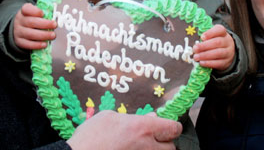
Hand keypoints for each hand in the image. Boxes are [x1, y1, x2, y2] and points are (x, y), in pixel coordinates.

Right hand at [12, 3, 56, 49]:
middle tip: (54, 25)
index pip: (26, 9)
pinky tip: (45, 44)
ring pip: (30, 34)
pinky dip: (37, 45)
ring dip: (43, 35)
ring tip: (52, 35)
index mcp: (24, 11)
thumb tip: (55, 14)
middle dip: (44, 24)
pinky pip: (27, 44)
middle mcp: (20, 21)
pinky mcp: (19, 41)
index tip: (43, 13)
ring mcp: (18, 31)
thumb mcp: (35, 12)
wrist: (20, 28)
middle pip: (31, 22)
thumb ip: (44, 12)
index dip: (35, 11)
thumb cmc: (31, 19)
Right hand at [66, 111, 180, 149]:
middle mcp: (146, 146)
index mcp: (142, 128)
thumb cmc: (90, 136)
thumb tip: (151, 118)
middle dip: (165, 143)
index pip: (173, 128)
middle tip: (155, 139)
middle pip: (171, 147)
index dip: (171, 127)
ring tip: (142, 146)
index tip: (166, 127)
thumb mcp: (108, 117)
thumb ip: (132, 117)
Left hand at [192, 24, 234, 69]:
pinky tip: (201, 63)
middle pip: (218, 42)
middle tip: (195, 48)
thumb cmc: (214, 42)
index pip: (219, 30)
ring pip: (218, 53)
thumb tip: (193, 40)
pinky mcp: (226, 62)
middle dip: (204, 46)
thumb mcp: (211, 36)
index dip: (210, 33)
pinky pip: (218, 63)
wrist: (226, 53)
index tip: (201, 37)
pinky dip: (209, 63)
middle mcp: (227, 41)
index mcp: (223, 33)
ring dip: (205, 55)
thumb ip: (204, 36)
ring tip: (196, 57)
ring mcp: (228, 52)